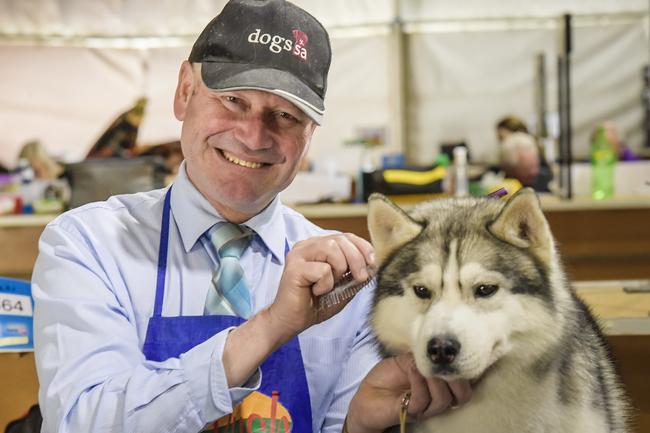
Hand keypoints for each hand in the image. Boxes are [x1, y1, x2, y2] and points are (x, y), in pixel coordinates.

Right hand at [267, 233, 374, 339]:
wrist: (292, 322)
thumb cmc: (316, 304)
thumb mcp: (343, 287)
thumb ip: (355, 273)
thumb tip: (373, 264)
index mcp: (318, 246)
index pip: (346, 236)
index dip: (363, 247)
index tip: (372, 263)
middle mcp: (307, 245)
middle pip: (340, 239)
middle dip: (357, 259)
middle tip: (360, 278)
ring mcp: (299, 254)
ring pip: (331, 248)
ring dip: (340, 269)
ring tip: (331, 284)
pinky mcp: (294, 267)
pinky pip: (322, 269)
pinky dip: (325, 284)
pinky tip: (315, 291)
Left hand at [345, 353, 471, 432]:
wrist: (367, 394)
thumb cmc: (387, 376)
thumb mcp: (406, 359)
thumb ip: (421, 355)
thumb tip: (434, 343)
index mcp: (441, 385)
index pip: (465, 383)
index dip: (467, 369)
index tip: (457, 351)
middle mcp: (437, 398)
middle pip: (463, 395)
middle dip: (458, 379)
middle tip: (445, 362)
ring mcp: (425, 407)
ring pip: (443, 399)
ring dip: (436, 379)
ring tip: (424, 365)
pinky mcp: (411, 412)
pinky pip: (422, 400)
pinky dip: (419, 383)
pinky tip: (413, 370)